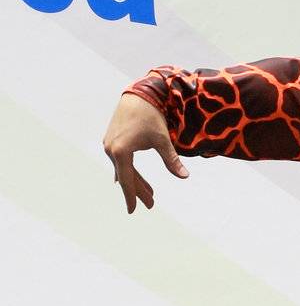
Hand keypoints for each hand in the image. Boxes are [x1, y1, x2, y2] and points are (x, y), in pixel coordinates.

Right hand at [102, 93, 187, 213]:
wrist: (138, 95)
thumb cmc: (150, 116)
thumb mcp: (163, 140)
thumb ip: (171, 160)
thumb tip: (184, 177)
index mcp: (121, 151)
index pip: (127, 180)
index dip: (132, 196)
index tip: (133, 211)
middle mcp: (111, 149)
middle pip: (126, 177)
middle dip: (138, 191)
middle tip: (151, 205)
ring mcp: (110, 144)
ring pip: (123, 169)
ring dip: (136, 181)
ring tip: (150, 194)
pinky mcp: (112, 140)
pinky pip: (121, 161)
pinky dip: (130, 170)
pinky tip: (134, 179)